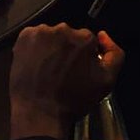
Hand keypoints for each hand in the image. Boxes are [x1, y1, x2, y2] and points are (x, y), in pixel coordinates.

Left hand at [8, 25, 123, 139]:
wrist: (40, 110)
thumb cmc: (74, 98)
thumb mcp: (107, 81)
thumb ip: (115, 55)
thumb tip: (103, 36)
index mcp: (84, 37)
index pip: (88, 40)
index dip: (84, 55)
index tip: (79, 70)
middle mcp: (63, 28)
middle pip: (69, 35)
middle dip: (68, 49)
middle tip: (62, 70)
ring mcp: (41, 31)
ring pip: (51, 35)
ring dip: (51, 47)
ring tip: (47, 68)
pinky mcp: (24, 36)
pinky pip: (34, 37)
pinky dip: (35, 47)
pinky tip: (36, 63)